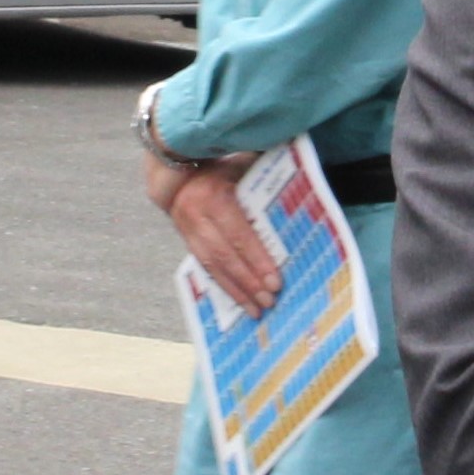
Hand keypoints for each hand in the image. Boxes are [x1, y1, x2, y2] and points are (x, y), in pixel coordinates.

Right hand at [160, 160, 278, 315]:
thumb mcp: (239, 164)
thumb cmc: (219, 166)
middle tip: (270, 300)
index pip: (239, 235)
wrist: (175, 171)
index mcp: (215, 196)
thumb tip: (298, 180)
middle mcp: (198, 217)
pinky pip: (206, 268)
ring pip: (214, 267)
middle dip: (249, 282)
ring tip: (256, 310)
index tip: (275, 280)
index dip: (257, 259)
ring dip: (237, 291)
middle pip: (226, 256)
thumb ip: (262, 174)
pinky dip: (224, 286)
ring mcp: (188, 231)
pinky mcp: (187, 242)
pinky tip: (239, 300)